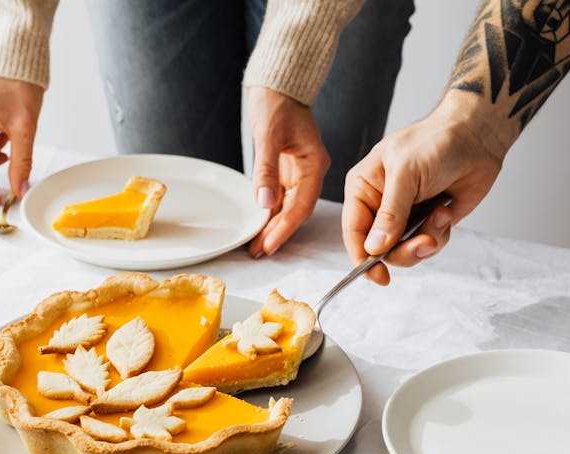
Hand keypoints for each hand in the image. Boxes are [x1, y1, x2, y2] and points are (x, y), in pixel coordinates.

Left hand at [246, 87, 329, 257]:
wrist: (278, 86)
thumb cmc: (277, 103)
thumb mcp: (269, 136)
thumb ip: (266, 170)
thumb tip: (264, 202)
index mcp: (314, 165)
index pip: (301, 206)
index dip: (285, 229)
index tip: (269, 245)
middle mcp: (309, 172)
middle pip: (295, 211)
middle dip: (277, 233)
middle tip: (258, 252)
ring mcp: (299, 172)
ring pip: (288, 207)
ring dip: (273, 226)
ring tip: (256, 245)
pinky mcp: (287, 170)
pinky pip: (280, 196)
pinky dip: (270, 212)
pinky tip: (259, 224)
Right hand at [342, 99, 504, 284]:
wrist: (477, 137)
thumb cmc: (435, 142)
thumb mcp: (405, 174)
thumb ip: (390, 214)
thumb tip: (374, 247)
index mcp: (364, 188)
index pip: (353, 231)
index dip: (362, 257)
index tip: (377, 275)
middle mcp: (380, 205)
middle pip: (379, 249)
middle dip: (403, 250)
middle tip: (424, 241)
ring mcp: (405, 216)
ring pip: (404, 251)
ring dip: (425, 240)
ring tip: (439, 216)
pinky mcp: (428, 222)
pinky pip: (427, 245)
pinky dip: (439, 234)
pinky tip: (445, 211)